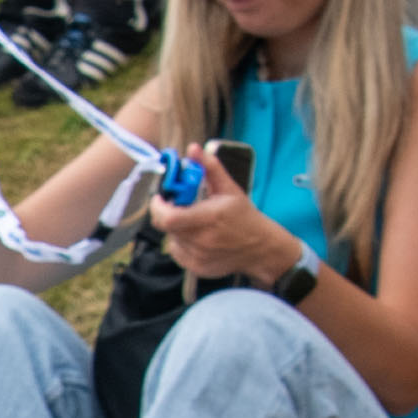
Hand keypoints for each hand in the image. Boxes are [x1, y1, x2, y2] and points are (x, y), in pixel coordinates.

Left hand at [156, 156, 274, 282]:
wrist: (260, 248)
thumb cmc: (244, 216)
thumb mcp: (229, 188)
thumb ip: (210, 167)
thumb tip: (193, 148)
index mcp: (209, 218)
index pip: (169, 218)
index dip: (157, 207)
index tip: (160, 198)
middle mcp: (202, 240)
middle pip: (167, 226)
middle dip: (167, 213)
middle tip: (177, 206)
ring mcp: (199, 257)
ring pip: (171, 238)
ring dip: (176, 227)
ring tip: (194, 221)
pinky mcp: (197, 268)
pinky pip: (177, 252)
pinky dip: (181, 242)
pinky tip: (197, 236)